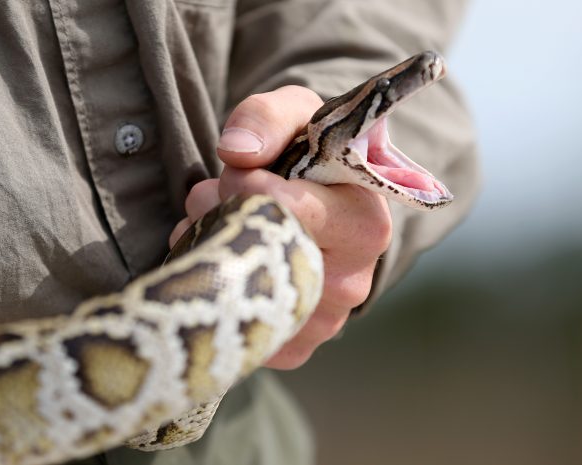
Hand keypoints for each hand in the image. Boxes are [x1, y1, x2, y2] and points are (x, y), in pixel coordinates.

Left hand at [170, 86, 391, 368]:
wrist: (324, 203)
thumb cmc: (312, 157)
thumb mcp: (298, 116)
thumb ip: (267, 118)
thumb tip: (236, 152)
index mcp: (366, 225)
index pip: (288, 210)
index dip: (245, 185)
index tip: (240, 172)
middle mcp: (353, 282)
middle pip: (257, 254)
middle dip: (223, 217)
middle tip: (224, 197)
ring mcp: (324, 322)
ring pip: (240, 291)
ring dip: (215, 251)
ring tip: (228, 226)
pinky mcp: (295, 347)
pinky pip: (236, 322)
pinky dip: (220, 289)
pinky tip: (232, 264)